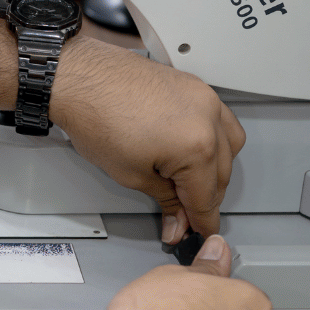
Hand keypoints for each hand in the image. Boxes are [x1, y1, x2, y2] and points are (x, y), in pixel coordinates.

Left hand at [49, 36, 245, 240]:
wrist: (79, 79)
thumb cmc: (96, 117)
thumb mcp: (132, 174)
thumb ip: (166, 200)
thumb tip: (177, 219)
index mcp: (197, 145)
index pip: (207, 197)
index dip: (201, 222)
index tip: (197, 231)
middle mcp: (208, 118)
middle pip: (221, 174)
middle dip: (204, 198)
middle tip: (184, 215)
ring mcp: (204, 98)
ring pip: (230, 146)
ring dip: (215, 169)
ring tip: (188, 183)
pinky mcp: (195, 86)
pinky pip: (220, 119)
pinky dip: (214, 139)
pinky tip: (197, 150)